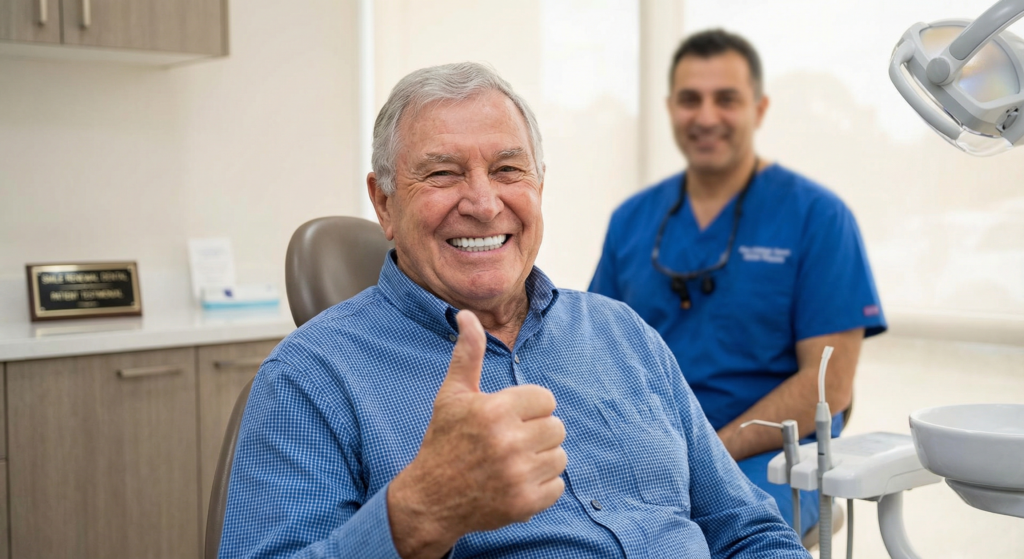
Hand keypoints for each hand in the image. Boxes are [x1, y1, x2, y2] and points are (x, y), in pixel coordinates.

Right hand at [387, 310, 567, 558]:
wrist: (430, 500)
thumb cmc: (443, 442)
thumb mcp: (452, 395)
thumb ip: (468, 354)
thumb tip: (467, 315)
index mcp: (495, 410)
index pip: (546, 400)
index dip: (529, 408)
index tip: (508, 418)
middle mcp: (509, 442)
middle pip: (557, 427)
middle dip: (536, 432)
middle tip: (510, 442)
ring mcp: (518, 475)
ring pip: (560, 456)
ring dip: (541, 459)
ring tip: (513, 462)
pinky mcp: (525, 504)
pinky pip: (558, 486)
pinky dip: (542, 486)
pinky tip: (516, 482)